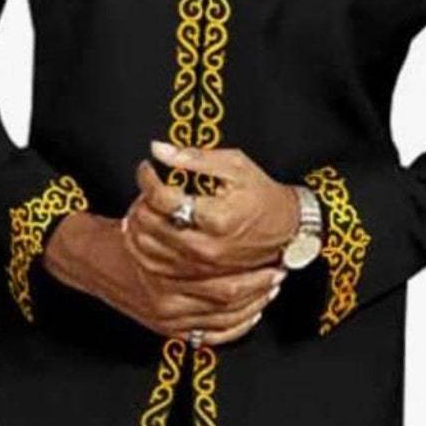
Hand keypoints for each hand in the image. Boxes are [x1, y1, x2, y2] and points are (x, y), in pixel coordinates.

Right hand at [43, 209, 282, 345]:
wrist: (95, 263)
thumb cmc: (130, 232)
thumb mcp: (150, 204)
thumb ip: (175, 192)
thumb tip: (198, 169)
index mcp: (166, 268)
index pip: (224, 277)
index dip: (254, 270)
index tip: (274, 257)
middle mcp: (166, 297)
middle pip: (227, 299)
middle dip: (258, 287)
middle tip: (279, 274)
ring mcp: (167, 317)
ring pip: (222, 320)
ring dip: (252, 305)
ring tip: (271, 290)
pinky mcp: (167, 330)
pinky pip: (210, 337)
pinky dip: (235, 328)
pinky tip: (253, 313)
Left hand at [129, 144, 299, 278]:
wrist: (285, 229)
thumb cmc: (262, 196)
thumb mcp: (235, 166)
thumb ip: (195, 158)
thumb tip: (160, 150)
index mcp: (216, 218)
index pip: (163, 198)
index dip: (148, 177)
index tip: (147, 168)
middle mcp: (206, 247)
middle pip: (151, 224)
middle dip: (142, 200)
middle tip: (146, 187)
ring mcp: (200, 265)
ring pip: (149, 248)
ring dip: (140, 225)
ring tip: (145, 207)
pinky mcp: (197, 275)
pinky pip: (157, 266)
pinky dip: (144, 248)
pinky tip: (146, 232)